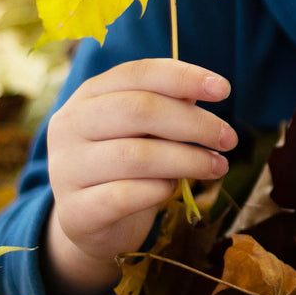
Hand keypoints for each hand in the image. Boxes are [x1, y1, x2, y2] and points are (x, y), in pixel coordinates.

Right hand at [44, 59, 236, 294]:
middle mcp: (70, 125)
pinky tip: (175, 189)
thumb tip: (208, 89)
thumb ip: (171, 103)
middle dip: (194, 123)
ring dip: (189, 160)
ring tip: (218, 166)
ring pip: (137, 156)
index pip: (139, 73)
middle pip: (140, 111)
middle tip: (229, 139)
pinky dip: (160, 189)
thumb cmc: (129, 160)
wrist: (93, 221)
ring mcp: (66, 169)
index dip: (185, 77)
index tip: (225, 90)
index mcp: (90, 94)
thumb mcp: (146, 126)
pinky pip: (126, 196)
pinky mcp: (74, 212)